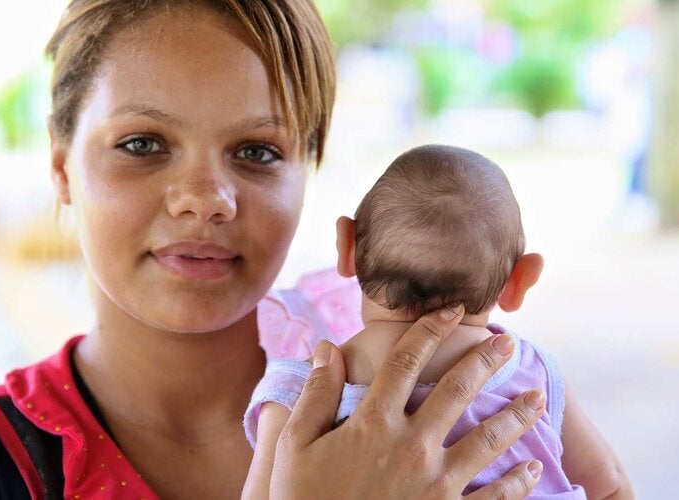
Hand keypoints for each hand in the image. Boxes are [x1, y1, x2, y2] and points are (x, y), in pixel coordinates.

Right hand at [270, 306, 544, 498]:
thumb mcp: (295, 445)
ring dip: (515, 417)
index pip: (406, 361)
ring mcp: (435, 484)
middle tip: (508, 346)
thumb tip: (326, 347)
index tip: (451, 310)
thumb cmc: (303, 499)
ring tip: (538, 399)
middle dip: (485, 364)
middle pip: (456, 392)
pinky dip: (516, 483)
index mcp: (373, 423)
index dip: (431, 330)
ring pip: (486, 440)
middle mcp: (411, 446)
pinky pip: (491, 498)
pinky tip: (531, 467)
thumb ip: (316, 394)